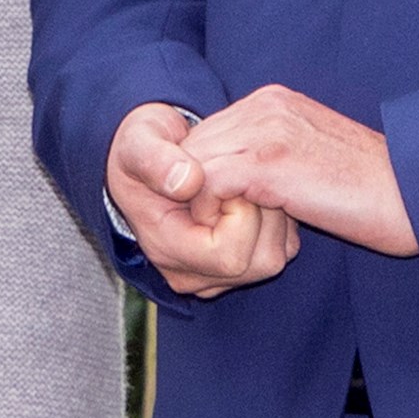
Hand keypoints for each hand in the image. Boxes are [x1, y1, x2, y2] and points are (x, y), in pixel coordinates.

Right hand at [104, 102, 298, 298]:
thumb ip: (155, 159)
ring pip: (274, 258)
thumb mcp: (139, 141)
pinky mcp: (236, 267)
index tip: (226, 177)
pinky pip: (279, 250)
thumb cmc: (144, 150)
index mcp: (165, 249)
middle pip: (259, 262)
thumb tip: (189, 181)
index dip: (241, 214)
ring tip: (246, 183)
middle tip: (242, 176)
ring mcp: (215, 276)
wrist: (151, 160)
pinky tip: (254, 195)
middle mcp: (191, 274)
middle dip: (263, 213)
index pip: (228, 255)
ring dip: (273, 216)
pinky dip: (277, 221)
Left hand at [185, 85, 415, 258]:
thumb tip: (233, 182)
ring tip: (217, 230)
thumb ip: (271, 157)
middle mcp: (265, 105)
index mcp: (274, 102)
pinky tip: (230, 230)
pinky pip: (206, 182)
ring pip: (192, 162)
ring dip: (198, 201)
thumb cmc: (372, 192)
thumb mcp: (311, 159)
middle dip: (190, 187)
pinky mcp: (269, 163)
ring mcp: (266, 130)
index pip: (206, 132)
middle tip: (206, 223)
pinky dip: (209, 210)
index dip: (199, 173)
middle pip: (192, 144)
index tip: (212, 208)